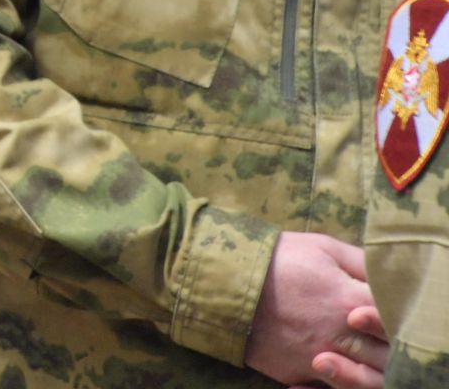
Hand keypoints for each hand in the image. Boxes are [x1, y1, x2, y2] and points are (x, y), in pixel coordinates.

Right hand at [244, 232, 386, 387]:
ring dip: (372, 373)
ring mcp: (319, 358)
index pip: (396, 319)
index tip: (385, 308)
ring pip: (366, 380)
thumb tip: (389, 275)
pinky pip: (329, 388)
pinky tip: (332, 369)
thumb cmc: (273, 258)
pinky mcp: (298, 372)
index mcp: (350, 300)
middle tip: (374, 336)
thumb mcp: (321, 247)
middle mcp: (341, 336)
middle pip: (388, 355)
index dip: (399, 316)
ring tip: (364, 359)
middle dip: (390, 348)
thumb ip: (362, 262)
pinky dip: (337, 382)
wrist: (221, 282)